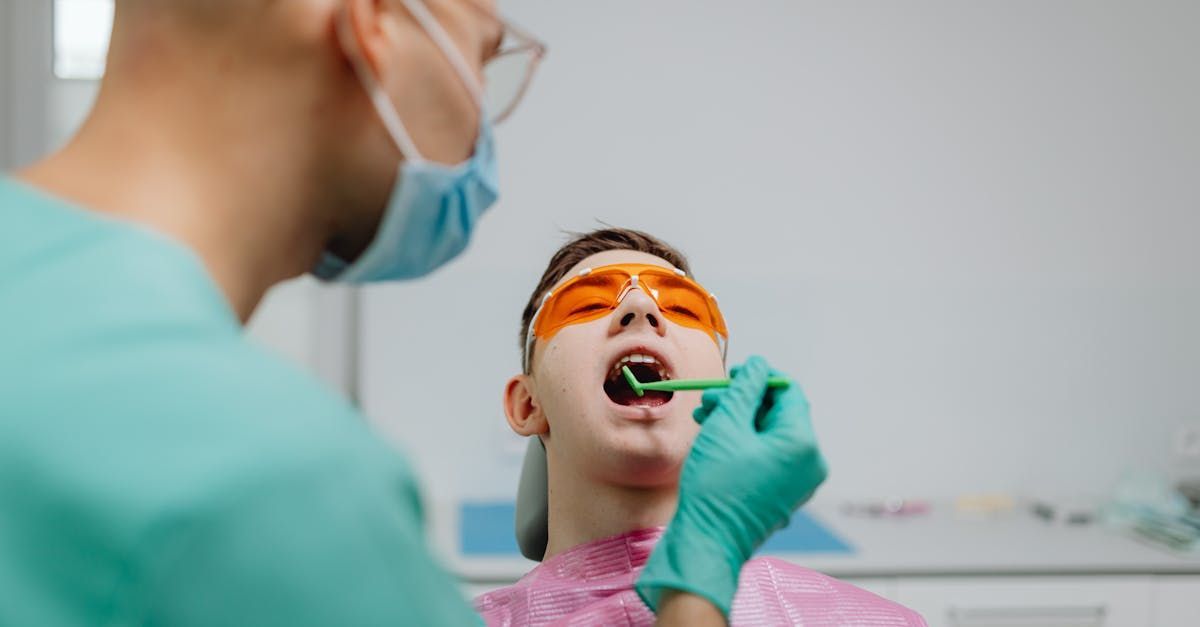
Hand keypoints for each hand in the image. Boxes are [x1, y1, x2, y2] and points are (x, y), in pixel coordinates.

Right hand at [635, 356, 827, 616]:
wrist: (708, 542)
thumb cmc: (716, 486)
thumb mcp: (726, 426)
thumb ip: (745, 389)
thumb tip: (759, 365)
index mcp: (803, 443)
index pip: (787, 392)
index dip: (758, 378)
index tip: (731, 375)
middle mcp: (810, 463)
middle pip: (778, 414)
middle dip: (742, 402)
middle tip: (709, 401)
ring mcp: (800, 482)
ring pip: (770, 435)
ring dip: (739, 422)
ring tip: (706, 420)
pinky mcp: (784, 495)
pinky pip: (769, 457)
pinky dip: (745, 445)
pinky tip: (716, 442)